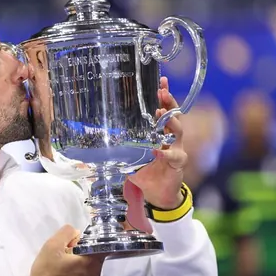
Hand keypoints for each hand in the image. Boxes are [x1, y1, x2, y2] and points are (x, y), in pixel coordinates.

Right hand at [25, 225, 107, 275]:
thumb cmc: (46, 273)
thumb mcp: (52, 246)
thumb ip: (67, 232)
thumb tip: (76, 233)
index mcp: (92, 263)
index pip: (101, 245)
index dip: (89, 239)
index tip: (76, 241)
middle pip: (94, 256)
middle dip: (82, 251)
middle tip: (65, 252)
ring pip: (89, 267)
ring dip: (79, 263)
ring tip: (62, 264)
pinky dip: (78, 274)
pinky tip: (64, 274)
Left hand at [126, 76, 186, 208]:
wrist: (157, 194)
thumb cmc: (145, 172)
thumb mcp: (130, 157)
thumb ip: (119, 148)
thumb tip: (97, 140)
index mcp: (160, 132)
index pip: (164, 109)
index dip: (164, 96)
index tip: (161, 81)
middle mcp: (171, 138)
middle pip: (174, 115)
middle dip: (169, 102)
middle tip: (162, 91)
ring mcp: (176, 149)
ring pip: (178, 131)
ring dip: (170, 121)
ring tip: (161, 112)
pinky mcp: (178, 163)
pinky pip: (174, 156)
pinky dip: (165, 153)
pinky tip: (157, 150)